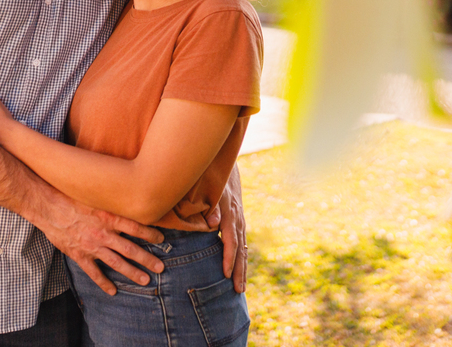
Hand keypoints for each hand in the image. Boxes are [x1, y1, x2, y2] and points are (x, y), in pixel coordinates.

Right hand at [26, 185, 166, 295]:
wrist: (48, 206)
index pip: (136, 227)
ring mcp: (92, 246)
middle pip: (131, 249)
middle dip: (147, 259)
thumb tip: (128, 196)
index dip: (151, 234)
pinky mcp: (79, 255)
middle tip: (161, 267)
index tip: (162, 239)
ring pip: (116, 262)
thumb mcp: (96, 195)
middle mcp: (103, 233)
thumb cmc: (71, 196)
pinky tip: (113, 291)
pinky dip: (103, 283)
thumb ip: (111, 201)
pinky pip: (93, 272)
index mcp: (109, 217)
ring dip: (132, 273)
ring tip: (145, 280)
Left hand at [208, 165, 246, 292]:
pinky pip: (241, 241)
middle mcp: (237, 218)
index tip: (226, 275)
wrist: (224, 161)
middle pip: (240, 249)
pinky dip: (241, 256)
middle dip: (239, 270)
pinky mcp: (238, 219)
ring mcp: (239, 219)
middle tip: (238, 290)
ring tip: (240, 287)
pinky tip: (240, 268)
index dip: (228, 258)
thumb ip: (210, 206)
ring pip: (242, 247)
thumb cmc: (212, 176)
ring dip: (242, 267)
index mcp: (229, 213)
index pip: (230, 241)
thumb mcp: (209, 188)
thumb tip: (213, 224)